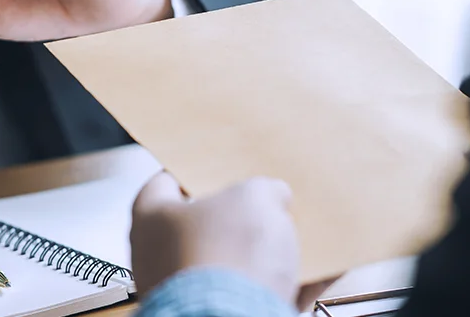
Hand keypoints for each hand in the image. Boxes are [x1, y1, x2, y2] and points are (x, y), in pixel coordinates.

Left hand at [130, 172, 335, 310]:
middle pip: (204, 228)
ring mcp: (187, 293)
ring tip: (297, 237)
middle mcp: (159, 260)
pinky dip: (286, 286)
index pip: (165, 183)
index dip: (196, 172)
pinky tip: (318, 272)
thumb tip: (273, 195)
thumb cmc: (226, 257)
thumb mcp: (254, 198)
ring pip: (232, 266)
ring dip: (264, 255)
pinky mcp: (217, 316)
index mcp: (151, 219)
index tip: (218, 167)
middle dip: (240, 216)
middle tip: (268, 203)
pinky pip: (256, 297)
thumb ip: (262, 189)